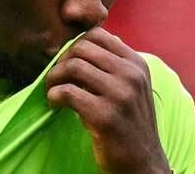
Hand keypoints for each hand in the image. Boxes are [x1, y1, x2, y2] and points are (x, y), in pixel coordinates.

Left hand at [45, 27, 170, 173]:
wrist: (143, 163)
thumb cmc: (130, 124)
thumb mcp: (131, 87)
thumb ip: (114, 64)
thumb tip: (87, 39)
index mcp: (137, 64)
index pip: (98, 34)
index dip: (75, 45)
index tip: (67, 62)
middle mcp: (131, 74)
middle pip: (82, 47)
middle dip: (61, 60)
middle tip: (56, 78)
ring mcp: (120, 94)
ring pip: (73, 67)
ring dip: (54, 78)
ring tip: (52, 91)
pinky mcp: (105, 116)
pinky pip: (68, 92)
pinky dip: (54, 96)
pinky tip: (55, 104)